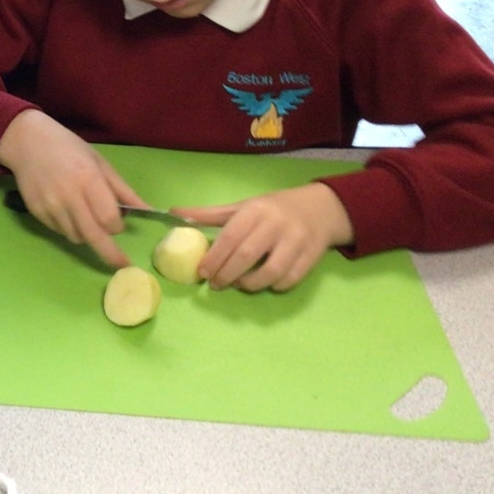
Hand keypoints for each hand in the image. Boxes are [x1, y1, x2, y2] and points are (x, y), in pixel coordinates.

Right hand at [0, 109, 141, 267]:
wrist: (27, 141)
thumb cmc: (68, 148)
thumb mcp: (99, 162)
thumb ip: (122, 190)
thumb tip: (146, 211)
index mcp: (88, 180)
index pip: (109, 219)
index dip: (117, 226)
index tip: (118, 224)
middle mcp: (69, 196)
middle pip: (94, 236)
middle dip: (110, 254)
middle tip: (121, 264)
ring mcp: (50, 206)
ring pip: (76, 237)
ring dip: (87, 235)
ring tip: (84, 216)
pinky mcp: (36, 212)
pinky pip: (59, 231)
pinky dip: (69, 228)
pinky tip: (66, 210)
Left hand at [176, 182, 353, 291]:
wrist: (319, 209)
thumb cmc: (272, 209)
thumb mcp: (242, 206)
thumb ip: (210, 214)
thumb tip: (174, 213)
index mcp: (255, 210)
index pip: (231, 236)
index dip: (215, 257)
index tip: (202, 272)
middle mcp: (276, 224)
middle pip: (248, 255)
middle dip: (228, 274)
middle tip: (215, 284)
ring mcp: (296, 241)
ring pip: (272, 271)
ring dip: (251, 283)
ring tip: (238, 284)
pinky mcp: (312, 256)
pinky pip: (291, 278)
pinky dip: (274, 286)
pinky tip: (263, 284)